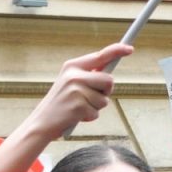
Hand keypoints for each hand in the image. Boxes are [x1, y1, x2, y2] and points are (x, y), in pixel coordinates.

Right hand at [0, 44, 130, 171]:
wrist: (42, 123)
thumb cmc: (61, 103)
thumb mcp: (70, 83)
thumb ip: (89, 76)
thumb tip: (110, 74)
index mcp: (72, 66)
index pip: (100, 55)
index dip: (117, 50)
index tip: (130, 49)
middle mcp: (74, 75)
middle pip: (109, 80)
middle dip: (105, 92)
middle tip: (91, 98)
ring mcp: (75, 90)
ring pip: (105, 99)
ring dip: (96, 107)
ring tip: (79, 108)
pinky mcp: (78, 106)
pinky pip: (97, 112)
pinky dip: (90, 117)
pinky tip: (76, 116)